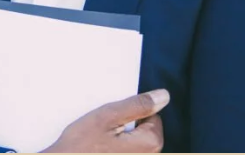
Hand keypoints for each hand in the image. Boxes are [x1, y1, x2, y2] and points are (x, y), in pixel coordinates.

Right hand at [41, 89, 169, 152]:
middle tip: (104, 128)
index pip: (153, 116)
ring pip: (135, 144)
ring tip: (99, 140)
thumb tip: (163, 96)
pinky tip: (99, 149)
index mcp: (149, 144)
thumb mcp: (108, 116)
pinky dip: (114, 149)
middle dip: (127, 126)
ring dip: (120, 139)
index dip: (132, 112)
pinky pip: (126, 152)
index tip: (114, 117)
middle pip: (145, 132)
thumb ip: (137, 105)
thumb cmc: (81, 146)